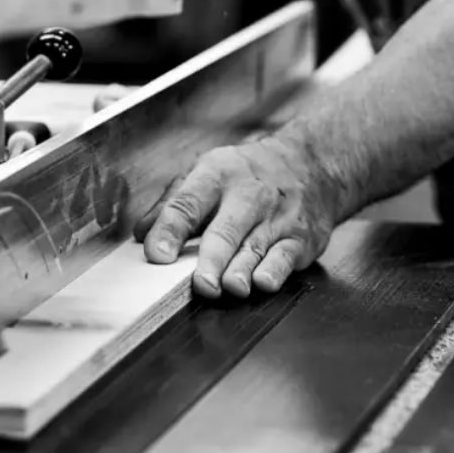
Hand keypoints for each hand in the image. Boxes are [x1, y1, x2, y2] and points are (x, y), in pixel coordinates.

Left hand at [135, 136, 341, 298]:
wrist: (311, 164)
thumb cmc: (249, 173)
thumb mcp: (207, 173)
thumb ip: (172, 204)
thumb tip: (142, 233)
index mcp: (216, 176)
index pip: (188, 202)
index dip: (170, 229)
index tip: (156, 254)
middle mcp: (247, 196)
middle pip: (225, 230)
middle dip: (212, 260)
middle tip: (201, 284)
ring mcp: (276, 218)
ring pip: (255, 248)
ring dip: (241, 271)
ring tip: (230, 288)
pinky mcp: (299, 238)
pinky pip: (285, 257)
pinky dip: (275, 271)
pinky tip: (263, 282)